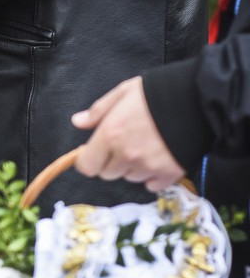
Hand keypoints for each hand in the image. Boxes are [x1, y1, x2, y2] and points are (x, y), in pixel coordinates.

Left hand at [72, 76, 184, 191]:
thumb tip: (77, 122)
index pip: (87, 166)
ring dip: (133, 167)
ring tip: (146, 146)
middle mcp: (126, 154)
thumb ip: (98, 111)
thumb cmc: (158, 92)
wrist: (200, 98)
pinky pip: (152, 185)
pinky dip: (153, 176)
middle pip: (107, 173)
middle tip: (125, 143)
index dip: (88, 160)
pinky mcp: (168, 174)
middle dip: (111, 161)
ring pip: (129, 178)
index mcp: (110, 135)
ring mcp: (148, 166)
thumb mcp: (123, 93)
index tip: (94, 152)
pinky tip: (159, 158)